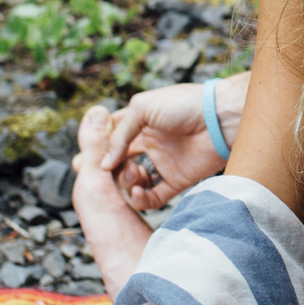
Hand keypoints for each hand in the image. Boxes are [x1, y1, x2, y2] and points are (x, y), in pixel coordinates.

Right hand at [91, 83, 229, 210]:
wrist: (221, 118)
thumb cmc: (184, 105)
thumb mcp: (142, 108)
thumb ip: (120, 135)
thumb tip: (104, 163)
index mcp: (140, 123)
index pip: (111, 138)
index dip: (97, 148)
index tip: (82, 160)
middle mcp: (150, 143)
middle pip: (119, 163)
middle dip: (106, 172)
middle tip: (97, 176)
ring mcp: (163, 163)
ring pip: (133, 182)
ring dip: (125, 184)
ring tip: (131, 175)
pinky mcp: (177, 181)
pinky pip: (153, 197)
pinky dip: (142, 200)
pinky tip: (138, 192)